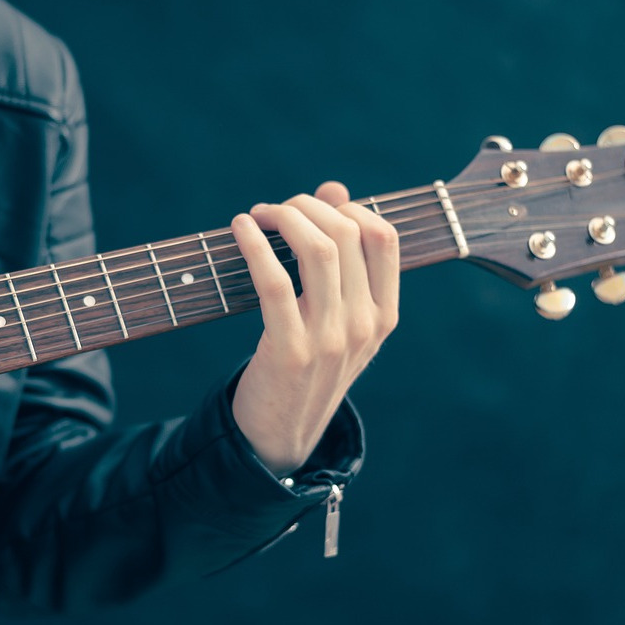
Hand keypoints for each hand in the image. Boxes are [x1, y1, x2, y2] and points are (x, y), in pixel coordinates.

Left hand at [230, 181, 398, 475]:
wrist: (281, 434)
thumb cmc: (306, 366)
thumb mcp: (337, 318)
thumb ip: (342, 258)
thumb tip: (334, 190)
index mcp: (384, 316)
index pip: (384, 238)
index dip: (348, 207)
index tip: (314, 207)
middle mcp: (364, 326)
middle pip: (347, 235)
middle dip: (306, 206)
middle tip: (276, 209)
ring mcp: (330, 340)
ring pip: (318, 250)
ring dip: (284, 217)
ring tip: (259, 215)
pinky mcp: (289, 350)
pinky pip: (274, 281)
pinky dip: (254, 245)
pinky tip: (240, 229)